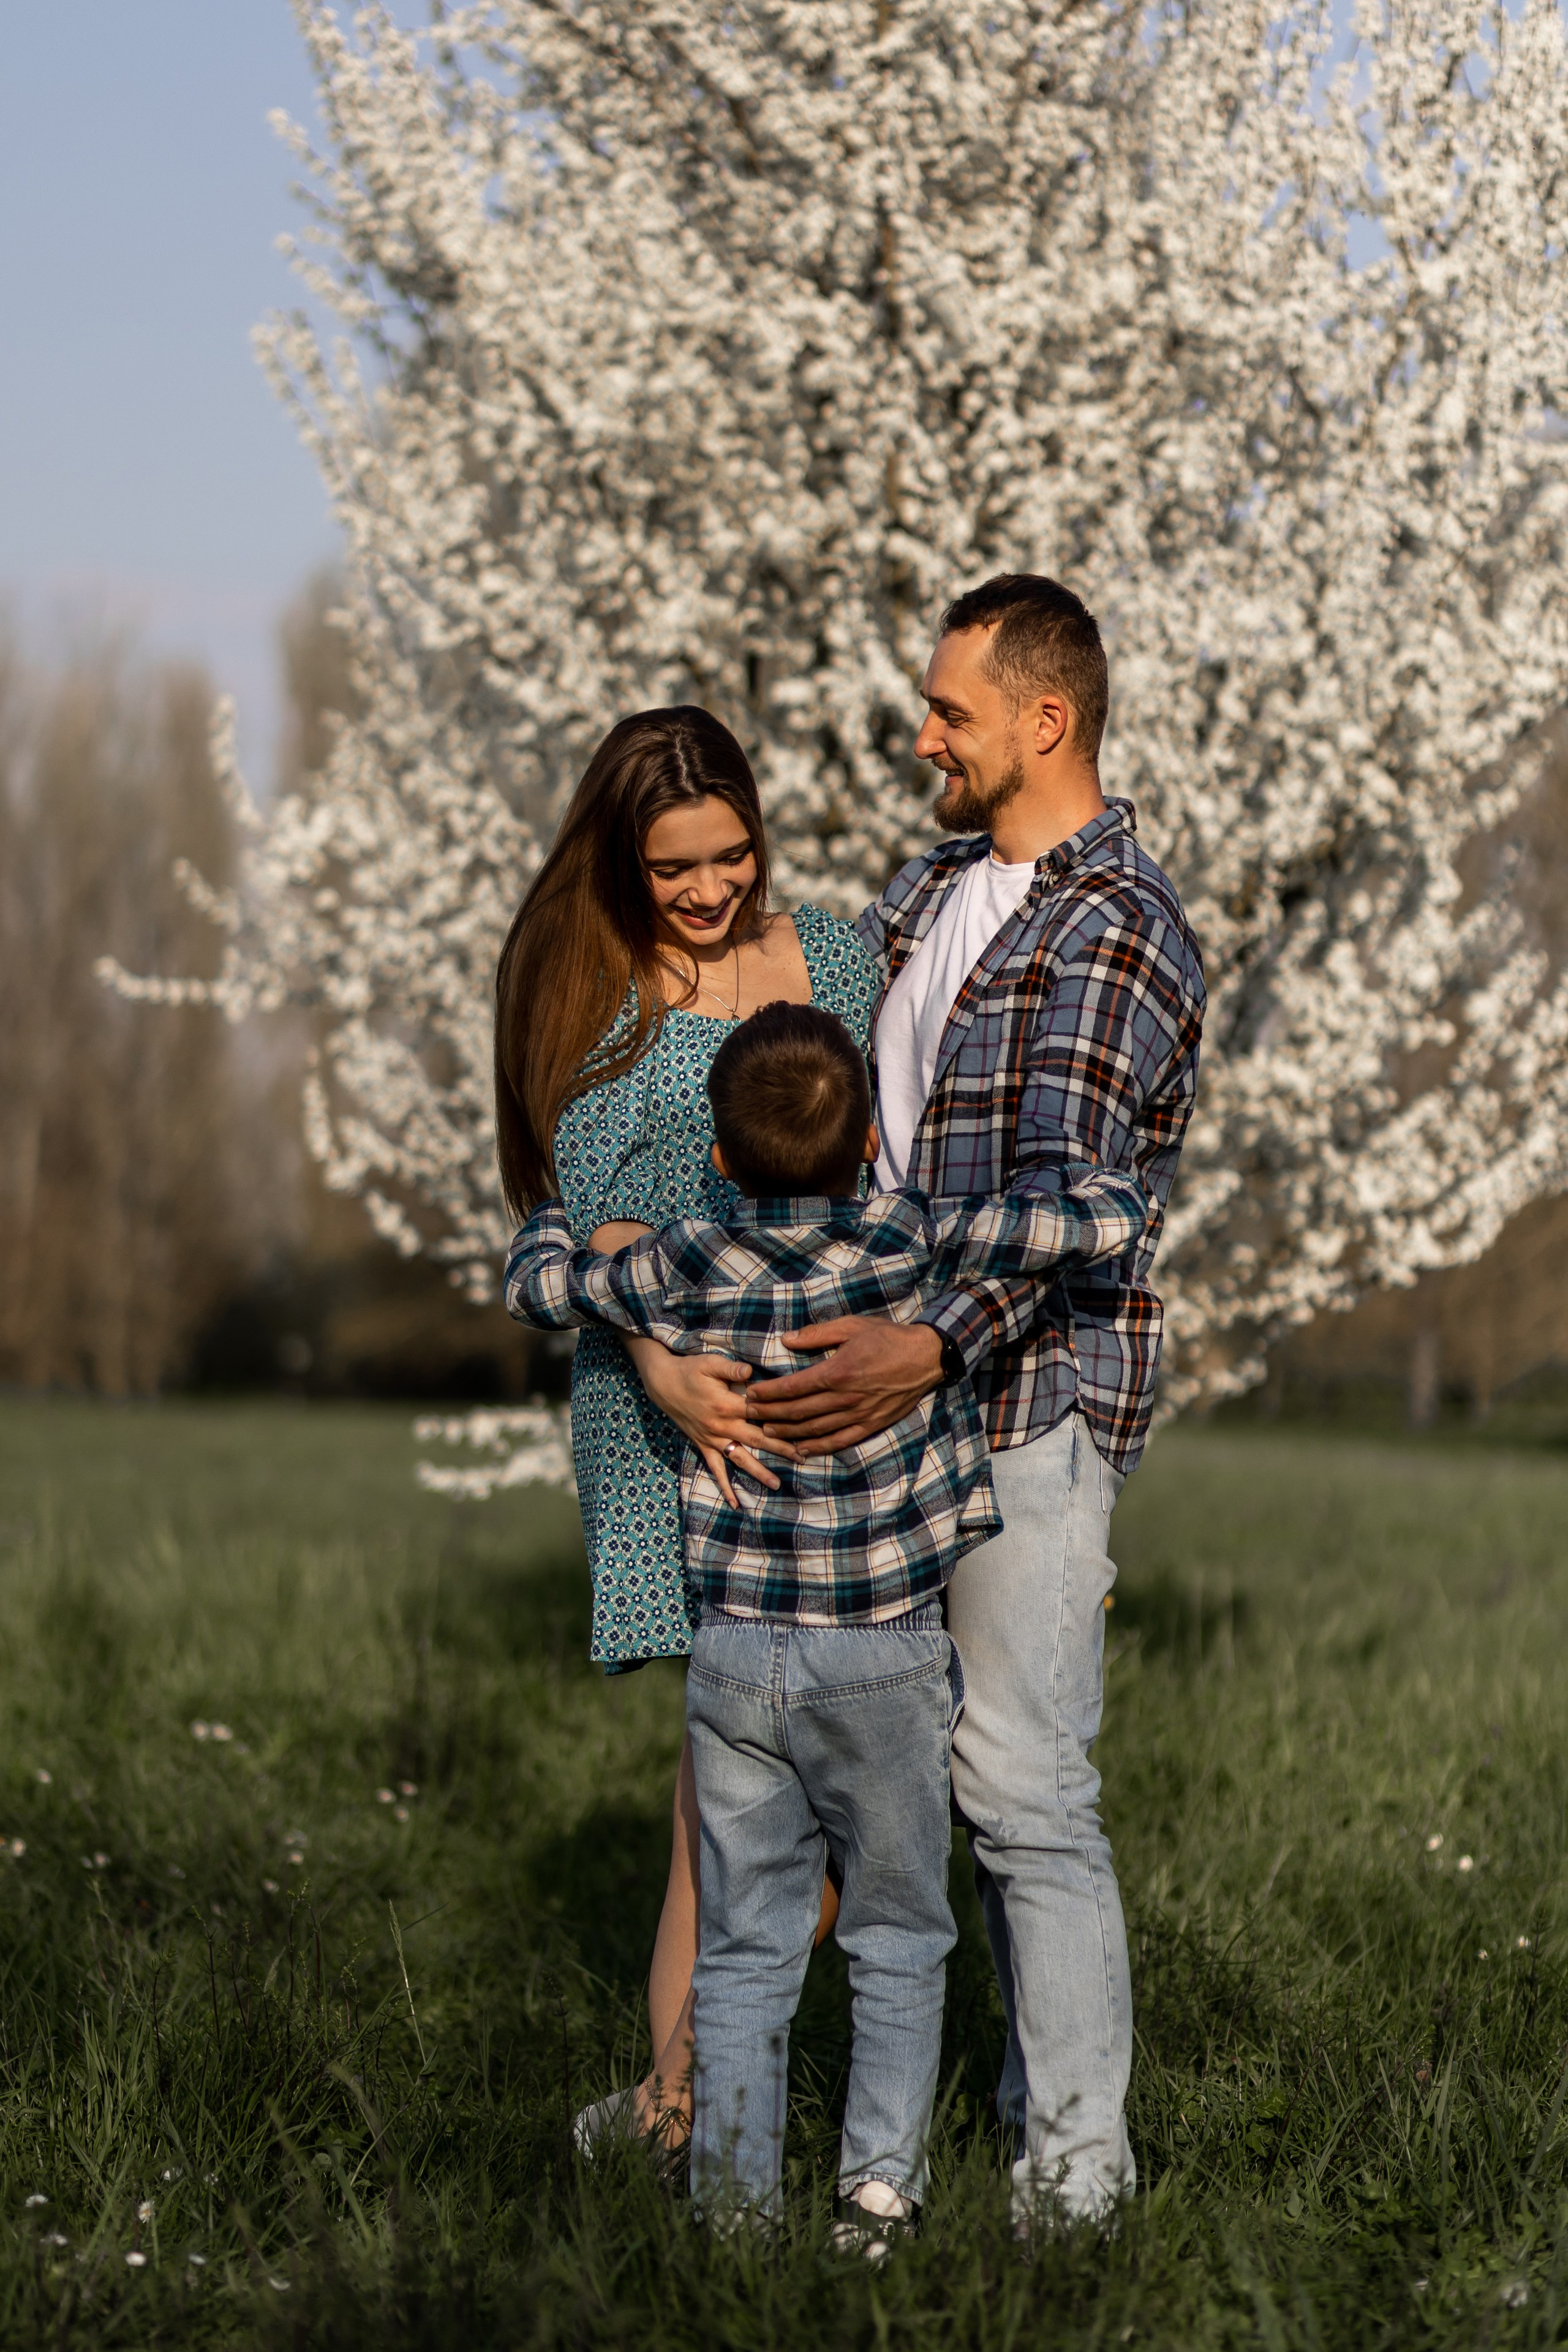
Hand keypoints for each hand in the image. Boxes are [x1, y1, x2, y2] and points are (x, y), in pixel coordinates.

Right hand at [621, 1334, 792, 1506]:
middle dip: (781, 1449)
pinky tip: (736, 1504)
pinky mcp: (703, 1445)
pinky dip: (725, 1487)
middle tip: (802, 1458)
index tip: (802, 1425)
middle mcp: (721, 1426)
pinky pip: (715, 1469)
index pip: (760, 1413)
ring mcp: (712, 1439)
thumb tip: (750, 1373)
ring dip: (758, 1472)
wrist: (663, 1383)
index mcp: (726, 1405)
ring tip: (776, 1485)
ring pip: (739, 1458)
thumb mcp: (710, 1363)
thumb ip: (731, 1369)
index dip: (781, 1418)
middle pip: (756, 1439)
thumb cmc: (690, 1370)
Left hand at [745, 1318, 944, 1453]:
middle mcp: (845, 1397)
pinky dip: (818, 1448)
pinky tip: (801, 1450)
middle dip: (770, 1414)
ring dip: (788, 1433)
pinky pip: (839, 1441)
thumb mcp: (852, 1326)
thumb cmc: (888, 1337)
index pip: (793, 1387)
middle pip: (799, 1412)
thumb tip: (786, 1339)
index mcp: (837, 1371)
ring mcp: (858, 1414)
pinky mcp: (871, 1425)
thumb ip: (817, 1334)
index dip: (769, 1394)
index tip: (752, 1394)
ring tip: (767, 1432)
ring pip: (815, 1429)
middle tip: (749, 1415)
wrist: (926, 1357)